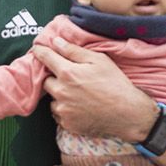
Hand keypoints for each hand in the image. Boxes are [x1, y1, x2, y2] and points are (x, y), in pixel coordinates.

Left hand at [30, 36, 155, 139]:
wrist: (127, 113)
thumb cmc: (115, 84)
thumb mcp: (99, 60)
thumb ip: (74, 51)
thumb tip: (56, 42)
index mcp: (68, 73)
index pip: (46, 58)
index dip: (40, 52)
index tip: (37, 49)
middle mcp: (61, 92)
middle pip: (46, 81)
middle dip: (55, 78)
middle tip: (70, 78)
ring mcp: (63, 110)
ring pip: (52, 100)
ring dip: (60, 96)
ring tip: (79, 95)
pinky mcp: (67, 124)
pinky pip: (59, 114)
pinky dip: (65, 110)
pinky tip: (80, 107)